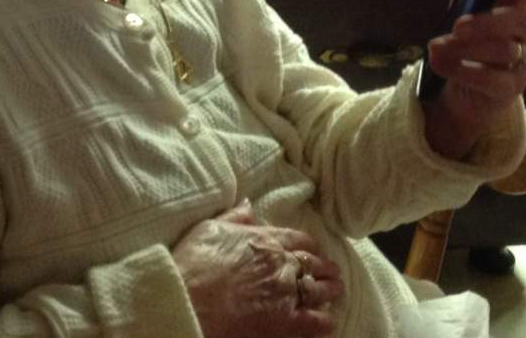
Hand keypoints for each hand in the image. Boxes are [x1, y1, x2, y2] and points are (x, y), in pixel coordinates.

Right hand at [171, 199, 344, 337]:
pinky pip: (317, 322)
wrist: (188, 302)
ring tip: (337, 290)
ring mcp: (287, 293)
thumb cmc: (193, 265)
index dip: (308, 246)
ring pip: (320, 290)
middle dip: (324, 267)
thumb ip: (234, 217)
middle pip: (313, 263)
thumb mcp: (210, 229)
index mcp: (267, 240)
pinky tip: (329, 321)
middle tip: (332, 271)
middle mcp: (283, 264)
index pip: (299, 240)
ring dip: (331, 289)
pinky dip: (326, 321)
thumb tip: (248, 204)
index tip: (312, 250)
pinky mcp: (286, 322)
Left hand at [423, 0, 525, 160]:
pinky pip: (492, 80)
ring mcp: (521, 61)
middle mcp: (525, 32)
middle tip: (457, 25)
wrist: (469, 95)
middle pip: (518, 19)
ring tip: (435, 47)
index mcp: (516, 4)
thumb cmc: (472, 44)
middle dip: (488, 21)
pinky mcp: (510, 89)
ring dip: (464, 48)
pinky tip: (440, 64)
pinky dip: (463, 71)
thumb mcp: (465, 7)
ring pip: (502, 51)